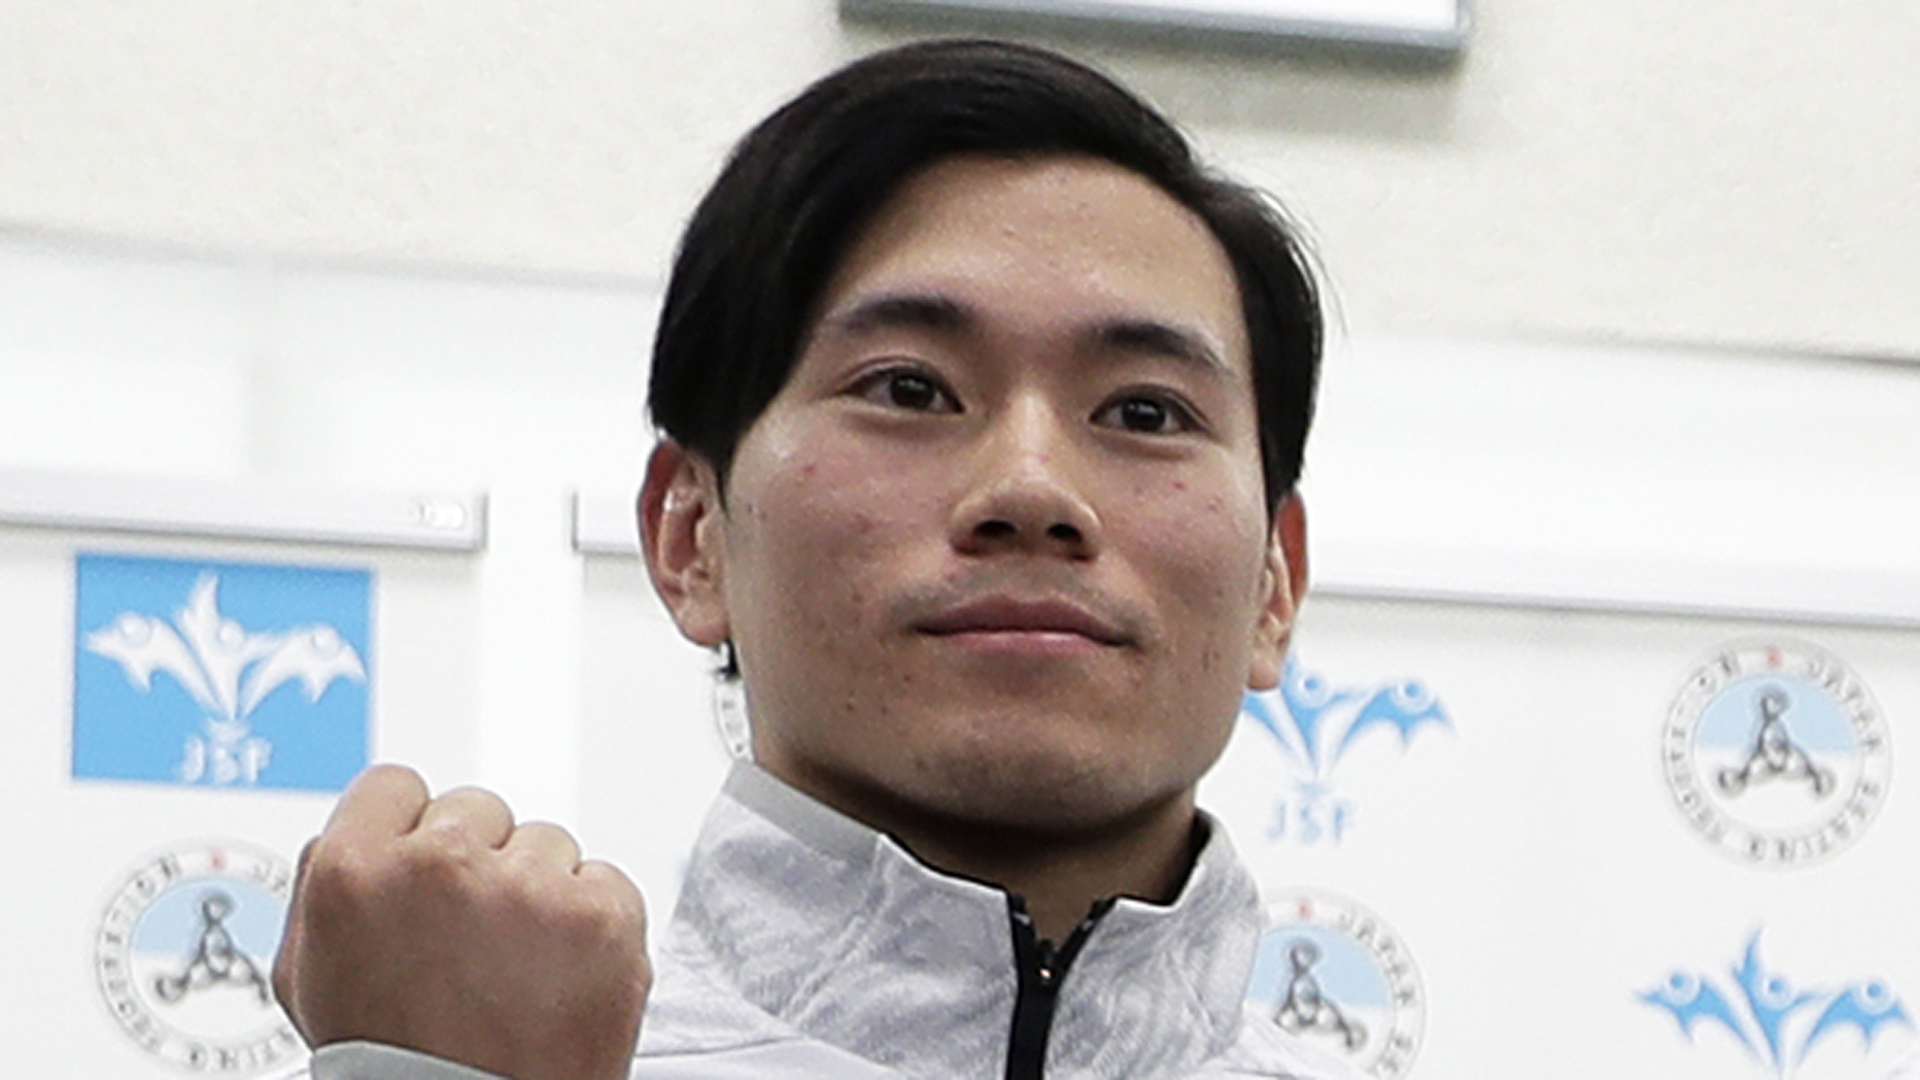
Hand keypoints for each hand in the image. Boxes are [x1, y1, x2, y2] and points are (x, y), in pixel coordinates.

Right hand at [274, 765, 648, 1079]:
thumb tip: (351, 832)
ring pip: (545, 844)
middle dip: (479, 861)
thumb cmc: (391, 1066)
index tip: (426, 867)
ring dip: (537, 893)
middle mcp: (440, 866)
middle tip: (472, 938)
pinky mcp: (600, 914)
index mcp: (355, 871)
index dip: (411, 830)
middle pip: (477, 809)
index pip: (396, 785)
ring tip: (515, 968)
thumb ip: (323, 885)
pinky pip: (603, 881)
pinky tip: (559, 975)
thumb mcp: (311, 977)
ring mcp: (526, 887)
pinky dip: (592, 924)